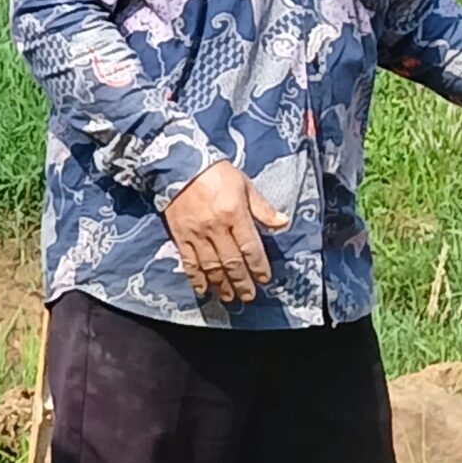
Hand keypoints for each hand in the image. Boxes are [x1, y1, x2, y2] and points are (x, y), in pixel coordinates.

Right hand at [162, 161, 287, 304]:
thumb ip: (262, 207)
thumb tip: (283, 223)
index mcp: (235, 214)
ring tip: (230, 297)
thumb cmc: (215, 173)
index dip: (259, 267)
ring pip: (212, 266)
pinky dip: (196, 278)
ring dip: (222, 285)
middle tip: (249, 295)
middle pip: (232, 262)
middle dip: (242, 282)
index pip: (250, 248)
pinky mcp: (180, 236)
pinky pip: (189, 262)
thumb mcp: (244, 184)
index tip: (264, 279)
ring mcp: (197, 234)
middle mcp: (216, 228)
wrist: (178, 165)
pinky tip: (203, 289)